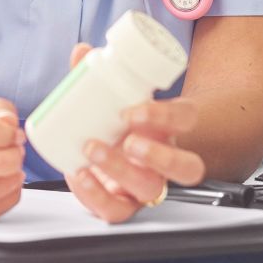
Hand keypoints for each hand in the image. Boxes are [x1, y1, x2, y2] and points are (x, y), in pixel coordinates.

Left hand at [63, 43, 205, 222]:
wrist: (108, 155)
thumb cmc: (113, 123)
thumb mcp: (109, 99)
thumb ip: (94, 77)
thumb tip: (81, 51)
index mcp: (166, 128)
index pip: (185, 118)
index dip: (166, 115)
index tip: (133, 110)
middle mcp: (164, 160)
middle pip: (185, 167)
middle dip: (159, 156)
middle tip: (128, 141)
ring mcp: (146, 184)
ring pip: (152, 189)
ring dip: (121, 171)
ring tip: (91, 150)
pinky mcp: (122, 202)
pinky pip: (116, 210)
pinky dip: (95, 195)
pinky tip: (77, 174)